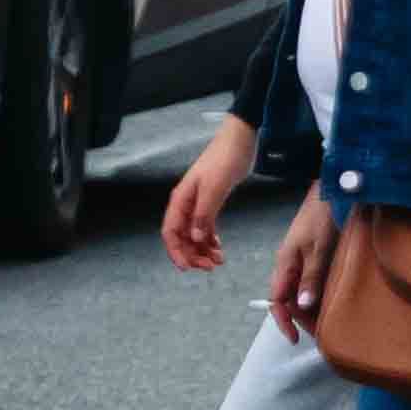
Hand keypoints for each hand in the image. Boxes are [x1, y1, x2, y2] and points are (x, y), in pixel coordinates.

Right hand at [160, 115, 258, 277]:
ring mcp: (197, 203)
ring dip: (202, 250)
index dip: (176, 251)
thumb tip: (195, 238)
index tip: (187, 268)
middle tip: (210, 267)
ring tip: (218, 261)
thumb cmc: (224, 160)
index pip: (171, 231)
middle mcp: (186, 203)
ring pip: (194, 234)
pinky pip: (205, 228)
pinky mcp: (210, 202)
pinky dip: (210, 240)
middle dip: (192, 254)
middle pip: (182, 236)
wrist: (239, 141)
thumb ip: (204, 214)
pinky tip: (219, 249)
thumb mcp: (214, 188)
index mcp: (181, 199)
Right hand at [265, 190, 339, 337]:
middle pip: (288, 298)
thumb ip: (310, 277)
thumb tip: (301, 306)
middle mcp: (290, 264)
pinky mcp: (314, 253)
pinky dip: (319, 293)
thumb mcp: (319, 248)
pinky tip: (333, 297)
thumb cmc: (323, 215)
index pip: (276, 299)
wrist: (331, 188)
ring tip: (329, 320)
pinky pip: (311, 280)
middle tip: (322, 332)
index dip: (283, 320)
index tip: (296, 337)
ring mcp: (302, 258)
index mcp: (285, 263)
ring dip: (311, 306)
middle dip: (301, 318)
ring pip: (301, 290)